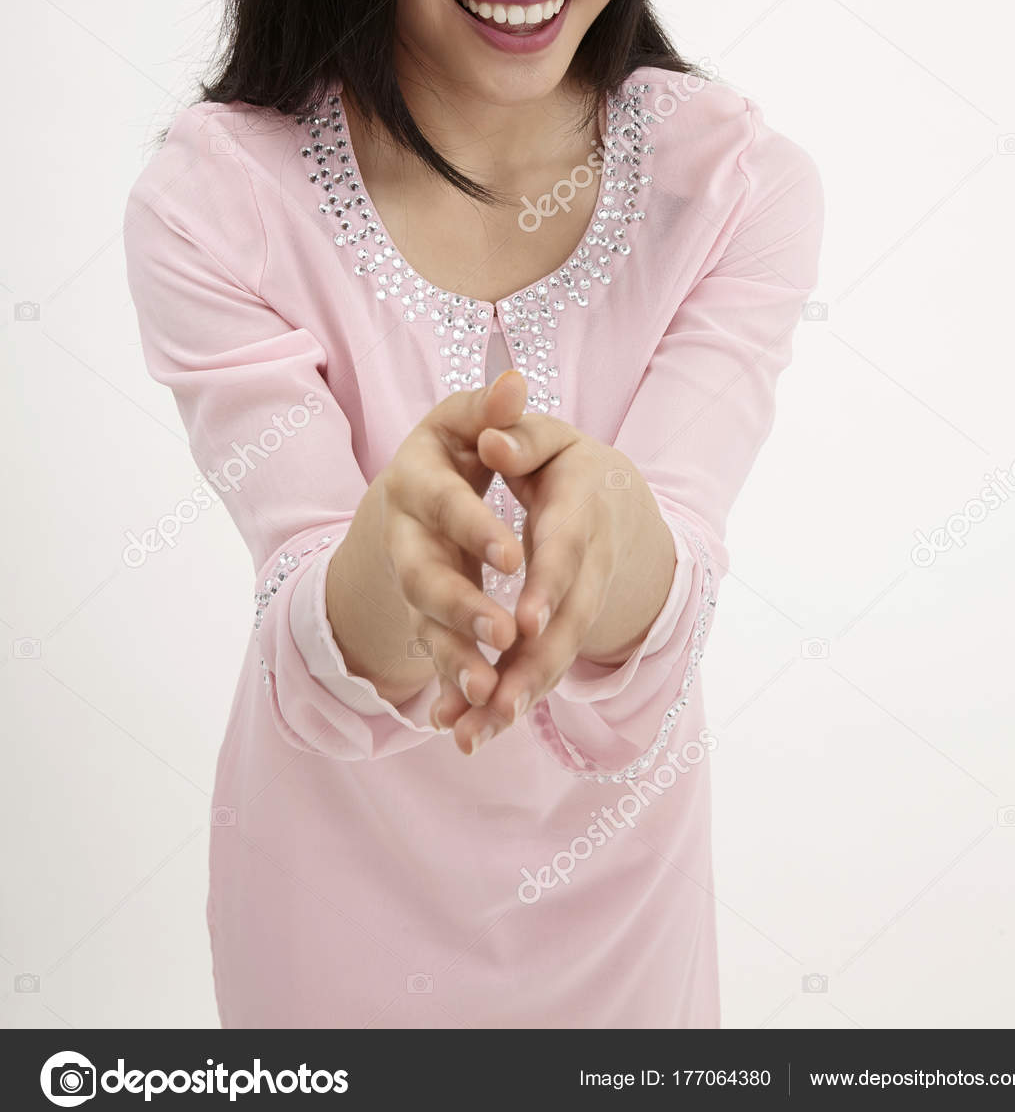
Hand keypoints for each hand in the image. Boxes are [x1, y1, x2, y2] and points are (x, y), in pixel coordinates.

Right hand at [346, 370, 531, 711]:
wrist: (420, 486)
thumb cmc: (456, 443)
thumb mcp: (467, 420)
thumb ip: (489, 410)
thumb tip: (514, 384)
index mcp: (414, 480)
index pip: (444, 504)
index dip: (475, 528)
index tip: (514, 556)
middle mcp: (403, 536)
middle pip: (423, 576)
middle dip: (462, 608)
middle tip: (505, 633)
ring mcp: (412, 582)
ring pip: (427, 628)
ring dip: (455, 662)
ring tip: (488, 695)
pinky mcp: (425, 617)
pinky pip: (435, 660)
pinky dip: (449, 692)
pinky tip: (465, 727)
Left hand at [432, 380, 675, 754]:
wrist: (614, 497)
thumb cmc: (567, 462)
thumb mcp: (548, 437)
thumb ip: (521, 436)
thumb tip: (492, 438)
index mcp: (579, 511)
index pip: (565, 551)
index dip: (547, 586)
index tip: (523, 623)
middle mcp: (586, 566)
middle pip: (566, 622)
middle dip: (535, 665)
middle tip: (500, 703)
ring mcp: (577, 604)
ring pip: (554, 657)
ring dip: (520, 696)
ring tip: (478, 733)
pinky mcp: (561, 630)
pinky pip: (541, 669)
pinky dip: (510, 701)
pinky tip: (474, 732)